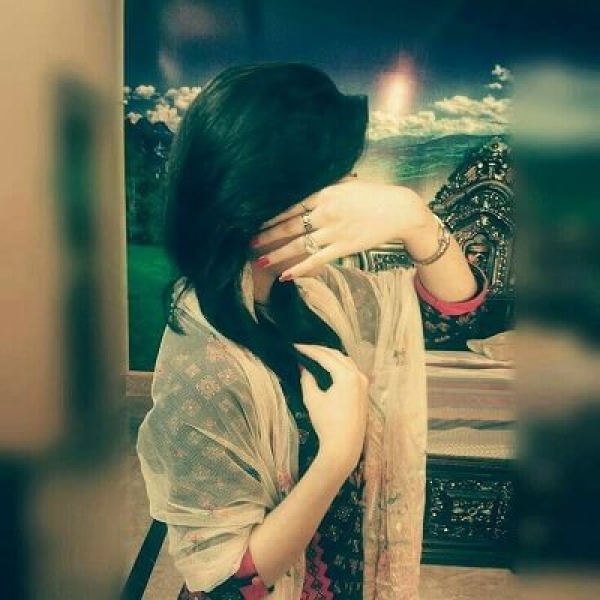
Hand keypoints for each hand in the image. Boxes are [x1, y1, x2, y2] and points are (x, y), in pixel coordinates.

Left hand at [251, 178, 430, 279]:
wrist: (400, 211)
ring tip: (259, 261)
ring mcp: (334, 231)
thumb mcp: (348, 183)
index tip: (254, 221)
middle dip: (267, 235)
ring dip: (277, 254)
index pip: (291, 205)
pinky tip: (286, 275)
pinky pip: (316, 260)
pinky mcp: (344, 248)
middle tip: (249, 242)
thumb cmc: (374, 195)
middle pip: (289, 225)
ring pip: (299, 244)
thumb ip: (326, 185)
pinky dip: (300, 269)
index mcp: (326, 193)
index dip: (271, 215)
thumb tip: (306, 184)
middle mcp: (326, 212)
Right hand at [294, 343, 368, 473]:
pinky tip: (328, 366)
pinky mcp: (364, 391)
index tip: (295, 346)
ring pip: (346, 361)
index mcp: (346, 375)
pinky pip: (351, 370)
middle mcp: (358, 375)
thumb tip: (303, 367)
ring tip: (314, 355)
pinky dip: (339, 365)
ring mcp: (363, 383)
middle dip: (319, 350)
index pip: (325, 356)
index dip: (309, 350)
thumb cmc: (327, 423)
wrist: (344, 446)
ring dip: (330, 356)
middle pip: (337, 355)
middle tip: (303, 348)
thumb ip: (307, 379)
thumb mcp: (312, 399)